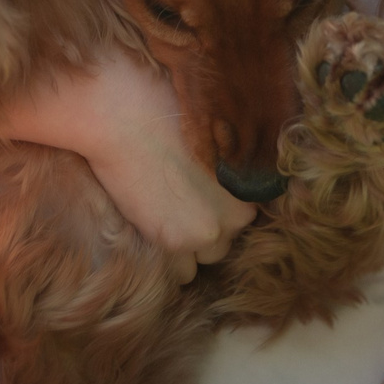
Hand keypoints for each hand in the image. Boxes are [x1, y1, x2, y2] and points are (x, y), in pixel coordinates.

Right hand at [0, 45, 254, 284]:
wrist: (127, 114)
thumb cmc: (167, 110)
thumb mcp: (216, 135)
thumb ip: (230, 167)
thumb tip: (225, 183)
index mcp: (255, 182)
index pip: (247, 214)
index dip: (221, 207)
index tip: (200, 199)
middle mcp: (242, 211)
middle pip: (229, 237)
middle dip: (208, 227)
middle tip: (178, 205)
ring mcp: (212, 230)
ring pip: (208, 256)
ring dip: (190, 246)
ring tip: (164, 216)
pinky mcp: (177, 243)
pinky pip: (182, 272)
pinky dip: (168, 259)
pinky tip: (152, 229)